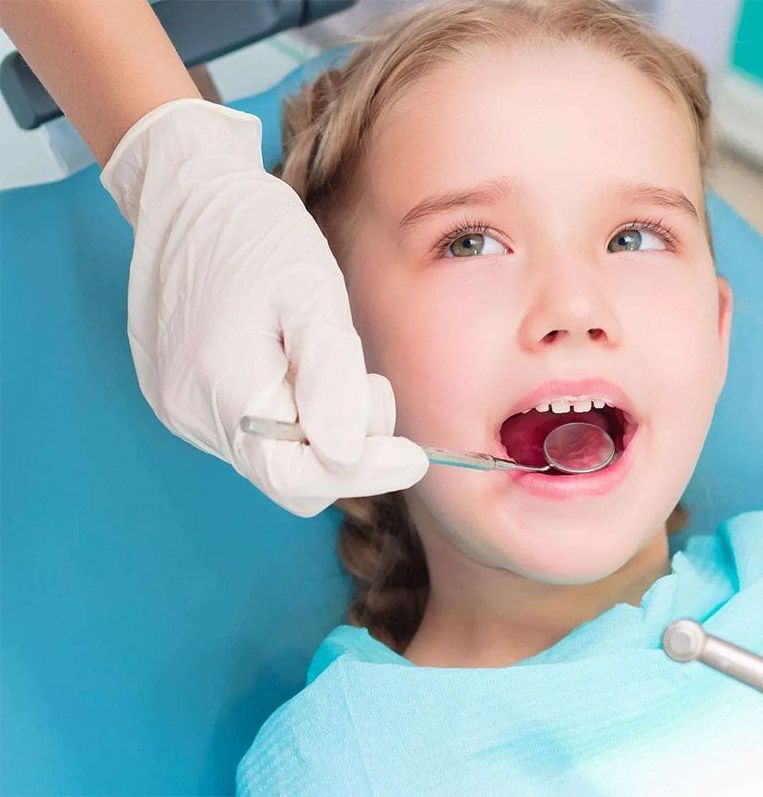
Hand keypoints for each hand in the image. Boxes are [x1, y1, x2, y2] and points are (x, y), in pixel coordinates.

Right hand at [101, 99, 427, 515]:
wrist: (186, 192)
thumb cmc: (255, 232)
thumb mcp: (312, 292)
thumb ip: (330, 377)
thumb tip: (347, 456)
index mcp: (224, 391)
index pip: (298, 481)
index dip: (363, 474)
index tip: (414, 455)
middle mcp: (191, 413)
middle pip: (288, 474)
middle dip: (344, 444)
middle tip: (368, 380)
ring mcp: (178, 408)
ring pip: (270, 454)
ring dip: (316, 423)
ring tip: (323, 355)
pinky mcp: (177, 395)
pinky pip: (249, 429)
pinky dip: (288, 409)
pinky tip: (294, 360)